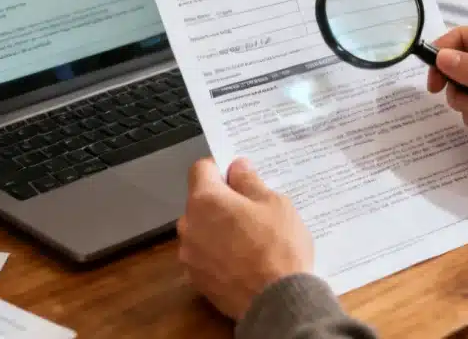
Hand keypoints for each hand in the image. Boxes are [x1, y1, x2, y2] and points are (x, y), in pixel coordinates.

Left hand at [178, 157, 313, 319]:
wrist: (276, 301)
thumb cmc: (278, 246)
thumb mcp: (274, 204)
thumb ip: (250, 181)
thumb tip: (237, 167)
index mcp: (205, 200)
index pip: (201, 169)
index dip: (220, 168)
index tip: (239, 176)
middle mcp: (189, 225)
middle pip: (200, 201)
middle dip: (221, 200)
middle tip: (251, 209)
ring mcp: (190, 255)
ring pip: (201, 229)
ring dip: (217, 228)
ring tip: (248, 238)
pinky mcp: (196, 279)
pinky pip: (204, 255)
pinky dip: (218, 252)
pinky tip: (242, 260)